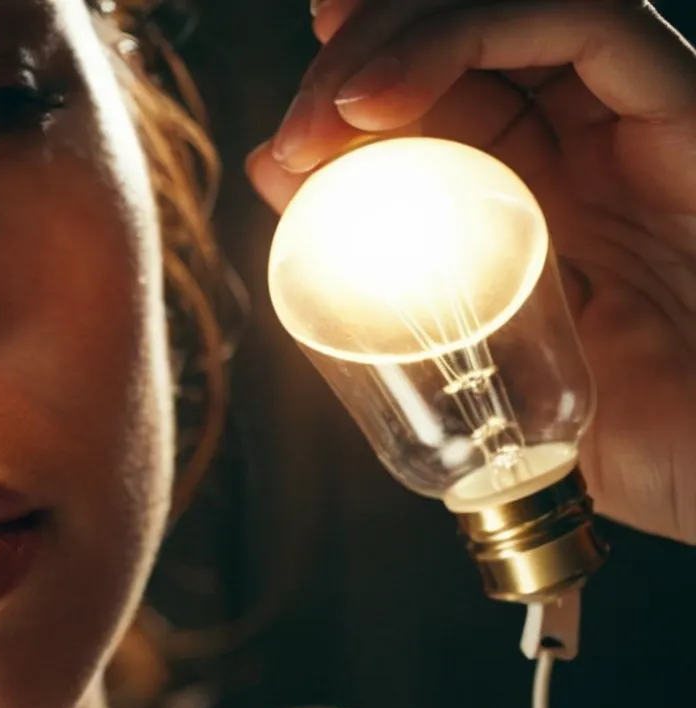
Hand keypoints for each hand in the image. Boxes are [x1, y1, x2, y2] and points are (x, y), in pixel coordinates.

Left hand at [246, 0, 695, 544]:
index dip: (360, 82)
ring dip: (395, 36)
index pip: (444, 91)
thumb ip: (374, 263)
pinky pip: (585, 21)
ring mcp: (642, 120)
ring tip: (323, 116)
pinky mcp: (689, 109)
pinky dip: (462, 35)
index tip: (288, 138)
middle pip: (470, 34)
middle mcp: (594, 137)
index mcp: (546, 190)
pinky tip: (375, 104)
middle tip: (294, 130)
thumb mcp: (473, 358)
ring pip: (515, 4)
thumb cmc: (633, 441)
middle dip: (362, 54)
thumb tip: (275, 172)